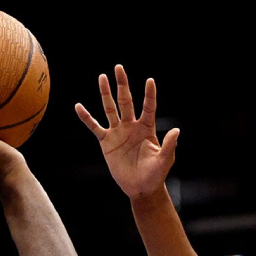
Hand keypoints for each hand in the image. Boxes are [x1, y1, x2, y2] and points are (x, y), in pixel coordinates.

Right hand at [75, 65, 178, 199]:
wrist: (141, 188)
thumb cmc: (156, 174)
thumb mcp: (165, 160)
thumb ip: (169, 145)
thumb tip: (176, 130)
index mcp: (147, 128)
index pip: (148, 107)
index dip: (149, 95)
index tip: (150, 80)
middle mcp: (132, 126)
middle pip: (126, 101)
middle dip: (122, 85)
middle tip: (118, 68)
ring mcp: (118, 132)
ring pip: (110, 109)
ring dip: (105, 93)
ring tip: (102, 77)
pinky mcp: (106, 142)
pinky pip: (95, 127)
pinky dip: (86, 118)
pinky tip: (78, 107)